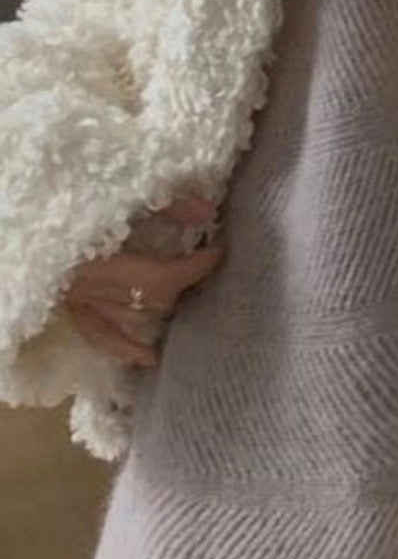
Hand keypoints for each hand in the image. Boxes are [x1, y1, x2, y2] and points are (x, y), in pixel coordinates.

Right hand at [58, 194, 225, 369]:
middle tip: (203, 263)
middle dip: (184, 282)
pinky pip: (99, 333)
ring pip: (132, 314)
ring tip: (186, 296)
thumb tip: (208, 210)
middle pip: (153, 297)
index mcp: (108, 263)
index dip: (199, 265)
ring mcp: (80, 302)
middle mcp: (96, 289)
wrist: (18, 231)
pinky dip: (125, 346)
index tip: (218, 249)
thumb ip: (164, 205)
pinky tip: (148, 359)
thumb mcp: (116, 199)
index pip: (168, 275)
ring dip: (162, 305)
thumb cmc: (67, 212)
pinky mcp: (68, 307)